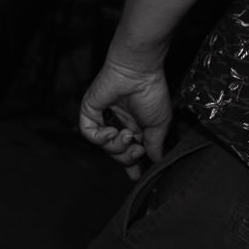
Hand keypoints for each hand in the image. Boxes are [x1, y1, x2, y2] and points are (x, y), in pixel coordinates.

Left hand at [77, 57, 172, 178]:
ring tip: (127, 135)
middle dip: (127, 157)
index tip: (136, 175)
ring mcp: (103, 117)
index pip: (129, 150)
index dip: (132, 164)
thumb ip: (154, 144)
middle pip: (116, 152)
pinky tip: (112, 131)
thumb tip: (156, 160)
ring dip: (117, 147)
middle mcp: (118, 123)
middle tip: (137, 151)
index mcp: (134, 125)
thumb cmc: (151, 93)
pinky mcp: (89, 111)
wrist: (139, 73)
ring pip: (104, 146)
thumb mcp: (158, 125)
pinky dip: (101, 138)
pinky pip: (89, 134)